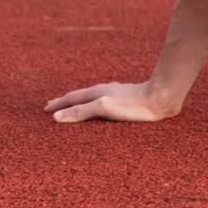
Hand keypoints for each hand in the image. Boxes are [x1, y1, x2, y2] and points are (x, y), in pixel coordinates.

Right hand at [44, 81, 182, 123]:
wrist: (160, 98)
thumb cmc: (133, 105)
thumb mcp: (104, 108)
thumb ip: (81, 111)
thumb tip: (57, 116)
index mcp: (97, 92)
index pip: (73, 98)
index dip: (59, 104)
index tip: (46, 109)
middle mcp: (105, 91)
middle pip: (81, 96)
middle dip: (67, 102)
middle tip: (54, 105)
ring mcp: (116, 95)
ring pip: (92, 98)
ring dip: (80, 103)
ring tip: (74, 107)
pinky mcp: (127, 101)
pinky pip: (103, 102)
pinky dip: (94, 106)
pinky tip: (103, 108)